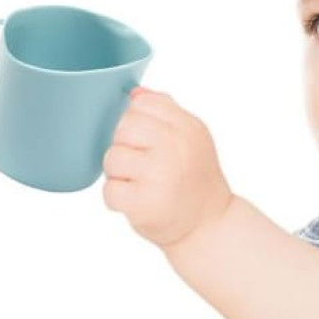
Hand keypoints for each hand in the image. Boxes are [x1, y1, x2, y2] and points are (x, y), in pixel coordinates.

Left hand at [102, 87, 233, 248]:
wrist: (209, 226)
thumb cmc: (195, 181)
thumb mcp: (193, 140)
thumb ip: (167, 112)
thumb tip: (135, 93)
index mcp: (189, 128)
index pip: (144, 104)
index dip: (137, 122)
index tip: (148, 141)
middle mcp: (176, 148)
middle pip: (123, 127)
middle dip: (124, 146)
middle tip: (141, 165)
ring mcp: (159, 175)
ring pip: (112, 158)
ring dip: (118, 175)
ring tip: (139, 185)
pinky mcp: (144, 203)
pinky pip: (109, 190)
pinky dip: (117, 199)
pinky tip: (136, 202)